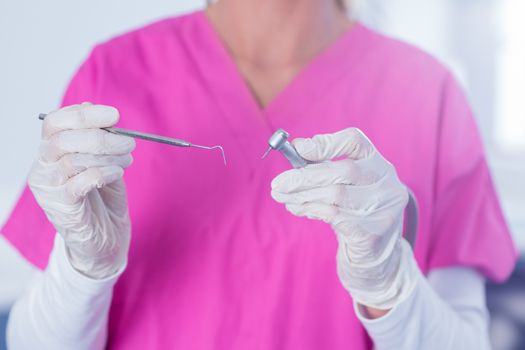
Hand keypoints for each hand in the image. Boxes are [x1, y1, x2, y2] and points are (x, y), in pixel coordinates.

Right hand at [28, 103, 135, 278]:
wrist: (105, 240)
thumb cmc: (103, 198)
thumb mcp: (103, 162)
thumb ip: (98, 139)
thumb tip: (97, 111)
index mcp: (50, 153)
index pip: (54, 123)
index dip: (84, 115)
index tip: (114, 115)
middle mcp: (43, 169)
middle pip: (63, 139)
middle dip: (102, 137)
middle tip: (130, 143)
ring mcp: (49, 190)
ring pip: (72, 159)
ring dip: (109, 156)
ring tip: (128, 160)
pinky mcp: (62, 209)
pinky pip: (79, 182)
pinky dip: (102, 172)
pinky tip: (117, 172)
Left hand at [271, 128, 417, 309]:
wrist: (372, 255)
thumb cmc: (352, 212)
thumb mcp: (342, 185)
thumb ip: (322, 168)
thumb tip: (295, 150)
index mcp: (379, 164)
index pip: (356, 142)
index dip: (326, 143)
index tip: (299, 148)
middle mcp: (387, 183)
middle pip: (344, 170)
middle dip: (305, 175)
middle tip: (278, 182)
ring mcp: (384, 209)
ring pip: (336, 194)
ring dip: (302, 195)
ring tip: (281, 196)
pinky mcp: (373, 232)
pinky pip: (334, 216)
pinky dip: (310, 209)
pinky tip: (296, 208)